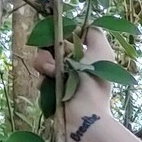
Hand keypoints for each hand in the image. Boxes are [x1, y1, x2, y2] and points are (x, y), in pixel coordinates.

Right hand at [28, 23, 117, 141]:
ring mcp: (61, 77)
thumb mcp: (102, 52)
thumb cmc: (94, 82)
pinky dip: (42, 77)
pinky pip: (38, 75)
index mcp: (87, 55)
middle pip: (51, 44)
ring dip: (44, 62)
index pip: (67, 35)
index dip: (59, 33)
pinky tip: (48, 83)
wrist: (83, 114)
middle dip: (50, 48)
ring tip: (53, 74)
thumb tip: (80, 26)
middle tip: (58, 58)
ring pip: (41, 58)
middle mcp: (74, 64)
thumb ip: (94, 33)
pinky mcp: (50, 89)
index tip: (59, 35)